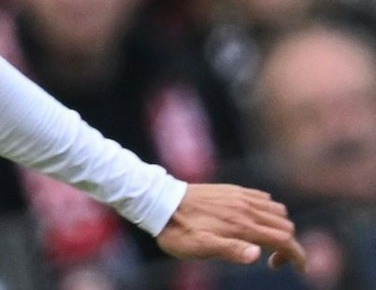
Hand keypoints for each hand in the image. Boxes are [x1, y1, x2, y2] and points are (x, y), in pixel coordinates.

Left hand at [157, 184, 305, 270]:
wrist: (159, 202)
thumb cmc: (179, 231)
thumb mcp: (202, 247)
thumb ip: (231, 250)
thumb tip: (258, 254)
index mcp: (242, 225)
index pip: (285, 240)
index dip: (298, 256)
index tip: (300, 270)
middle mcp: (246, 208)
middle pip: (286, 226)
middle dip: (288, 245)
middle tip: (271, 261)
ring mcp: (240, 196)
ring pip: (277, 211)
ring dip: (279, 227)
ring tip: (263, 242)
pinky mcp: (232, 189)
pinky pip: (262, 197)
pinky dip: (268, 210)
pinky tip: (254, 221)